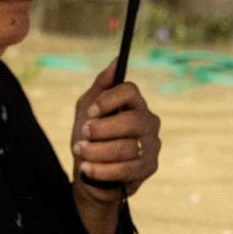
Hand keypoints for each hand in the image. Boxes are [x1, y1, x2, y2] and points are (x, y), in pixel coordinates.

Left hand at [70, 59, 161, 201]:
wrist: (91, 172)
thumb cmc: (91, 138)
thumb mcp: (88, 109)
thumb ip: (101, 86)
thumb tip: (116, 61)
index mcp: (135, 104)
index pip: (130, 91)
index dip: (108, 100)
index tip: (91, 113)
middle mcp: (149, 122)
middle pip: (130, 121)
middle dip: (101, 130)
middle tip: (84, 135)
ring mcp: (152, 146)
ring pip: (126, 148)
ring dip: (96, 151)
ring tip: (80, 152)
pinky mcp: (149, 168)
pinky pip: (126, 170)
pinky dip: (101, 170)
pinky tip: (86, 169)